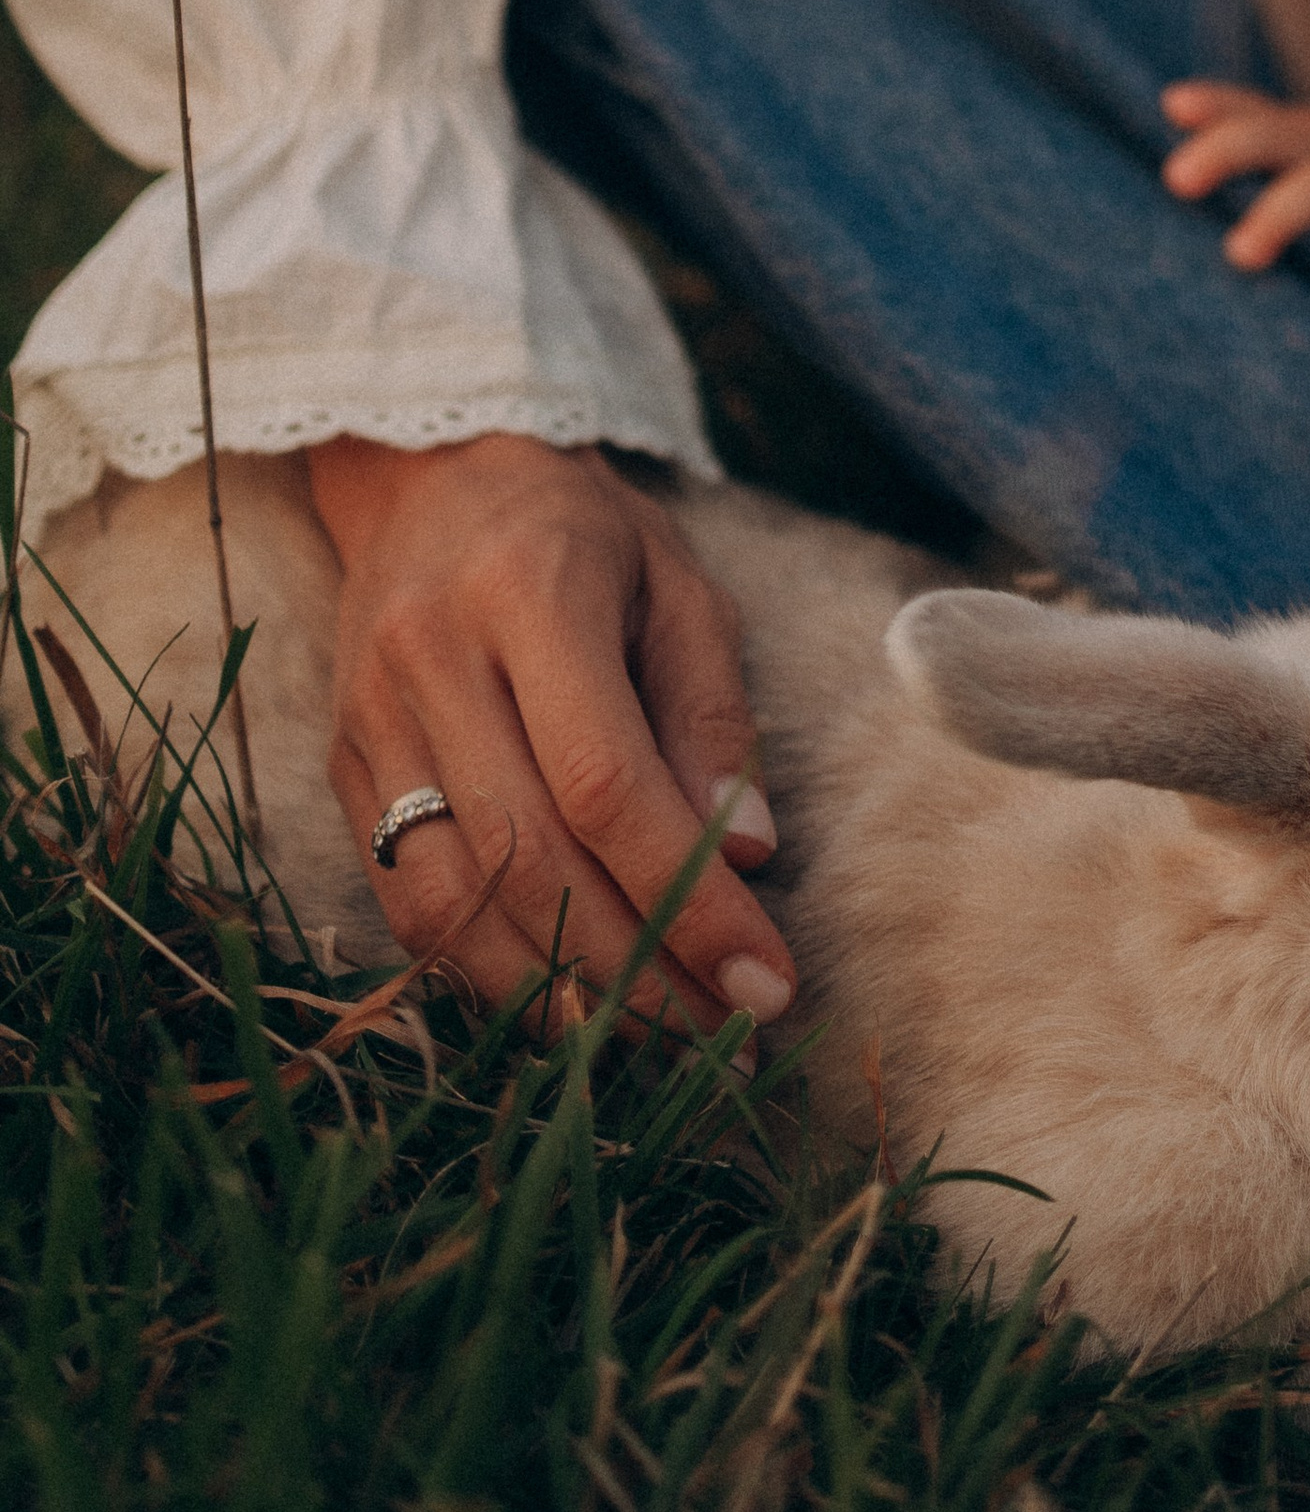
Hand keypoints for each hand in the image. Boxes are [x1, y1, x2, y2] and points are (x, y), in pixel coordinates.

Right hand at [307, 434, 796, 1038]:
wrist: (431, 476)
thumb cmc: (583, 533)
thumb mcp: (680, 586)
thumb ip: (710, 718)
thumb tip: (746, 857)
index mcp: (529, 595)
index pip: (604, 784)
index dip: (684, 900)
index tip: (766, 979)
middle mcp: (431, 660)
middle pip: (527, 859)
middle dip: (637, 970)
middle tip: (730, 1032)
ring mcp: (370, 720)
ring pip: (451, 901)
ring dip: (557, 993)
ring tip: (657, 1035)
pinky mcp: (342, 769)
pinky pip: (406, 902)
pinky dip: (486, 970)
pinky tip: (565, 999)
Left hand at [1161, 82, 1309, 308]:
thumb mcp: (1295, 149)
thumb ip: (1236, 131)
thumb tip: (1169, 104)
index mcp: (1295, 134)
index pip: (1248, 111)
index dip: (1213, 106)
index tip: (1174, 106)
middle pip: (1275, 136)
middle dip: (1227, 152)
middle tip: (1177, 179)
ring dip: (1281, 213)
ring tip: (1242, 253)